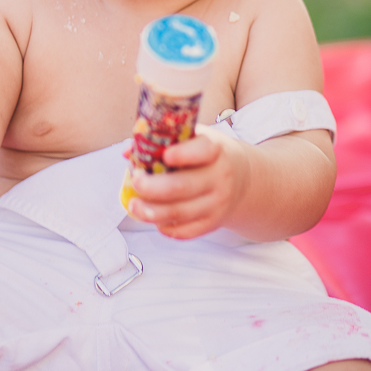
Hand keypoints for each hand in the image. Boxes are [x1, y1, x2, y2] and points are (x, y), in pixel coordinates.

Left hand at [126, 125, 250, 238]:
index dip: (182, 154)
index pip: (202, 151)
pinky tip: (155, 218)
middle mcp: (219, 177)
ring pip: (180, 213)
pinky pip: (185, 231)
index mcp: (214, 150)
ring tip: (134, 206)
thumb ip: (163, 141)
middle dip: (152, 188)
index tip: (163, 155)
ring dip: (151, 212)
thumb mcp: (193, 139)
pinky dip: (165, 226)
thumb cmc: (207, 155)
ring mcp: (217, 203)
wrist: (242, 179)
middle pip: (182, 187)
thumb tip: (128, 152)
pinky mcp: (212, 223)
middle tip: (135, 182)